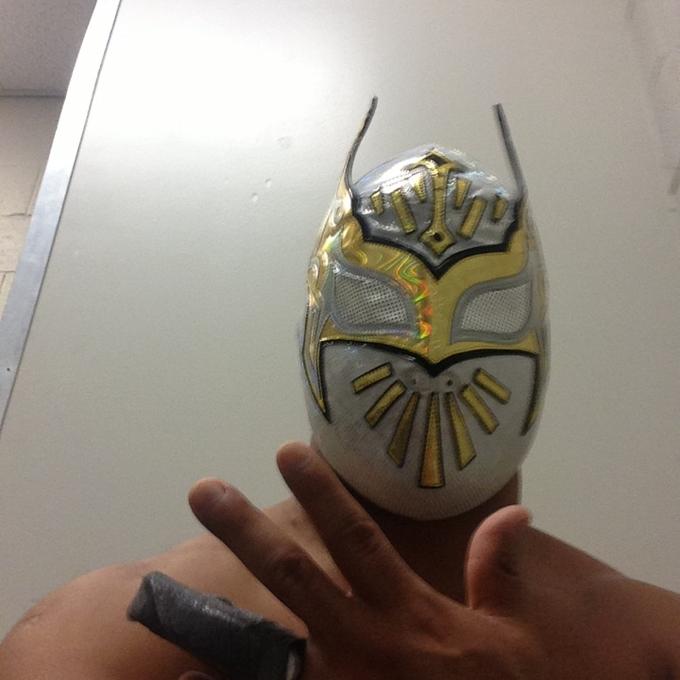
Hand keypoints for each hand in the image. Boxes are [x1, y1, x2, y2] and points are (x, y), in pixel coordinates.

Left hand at [180, 442, 545, 678]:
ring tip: (161, 594)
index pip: (357, 539)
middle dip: (246, 530)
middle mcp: (364, 644)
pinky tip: (186, 676)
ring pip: (268, 646)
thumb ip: (500, 572)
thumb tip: (516, 510)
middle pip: (295, 578)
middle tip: (203, 490)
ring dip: (217, 619)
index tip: (286, 452)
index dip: (322, 492)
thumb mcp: (514, 636)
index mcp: (409, 614)